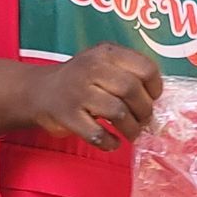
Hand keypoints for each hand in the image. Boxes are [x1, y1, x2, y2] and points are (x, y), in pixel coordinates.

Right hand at [27, 44, 162, 149]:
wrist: (39, 91)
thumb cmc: (81, 80)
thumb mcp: (103, 63)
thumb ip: (128, 73)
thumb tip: (156, 100)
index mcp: (106, 53)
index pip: (145, 68)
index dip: (155, 88)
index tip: (153, 99)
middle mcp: (92, 68)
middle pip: (133, 91)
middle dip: (144, 111)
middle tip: (143, 121)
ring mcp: (79, 92)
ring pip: (119, 113)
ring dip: (131, 129)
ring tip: (131, 133)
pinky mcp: (68, 116)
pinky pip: (98, 134)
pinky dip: (110, 143)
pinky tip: (113, 142)